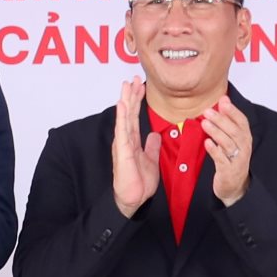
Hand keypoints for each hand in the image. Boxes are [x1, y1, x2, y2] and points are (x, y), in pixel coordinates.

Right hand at [110, 82, 160, 217]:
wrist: (133, 198)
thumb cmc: (139, 182)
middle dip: (131, 95)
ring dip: (125, 100)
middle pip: (128, 113)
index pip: (134, 116)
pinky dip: (122, 117)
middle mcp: (125, 139)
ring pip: (124, 117)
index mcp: (132, 141)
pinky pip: (122, 130)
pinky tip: (122, 104)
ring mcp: (122, 144)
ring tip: (126, 85)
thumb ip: (151, 146)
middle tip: (134, 78)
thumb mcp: (151, 160)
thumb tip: (155, 134)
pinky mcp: (122, 151)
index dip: (137, 101)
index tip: (141, 86)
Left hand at [205, 97, 254, 206]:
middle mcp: (244, 148)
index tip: (223, 101)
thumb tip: (223, 99)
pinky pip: (222, 159)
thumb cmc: (231, 159)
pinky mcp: (228, 171)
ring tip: (204, 124)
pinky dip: (215, 150)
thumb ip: (228, 121)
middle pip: (235, 131)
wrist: (234, 186)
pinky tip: (207, 143)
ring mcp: (237, 160)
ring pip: (228, 144)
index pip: (242, 122)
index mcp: (245, 138)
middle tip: (207, 111)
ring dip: (216, 132)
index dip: (233, 111)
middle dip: (222, 120)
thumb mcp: (232, 139)